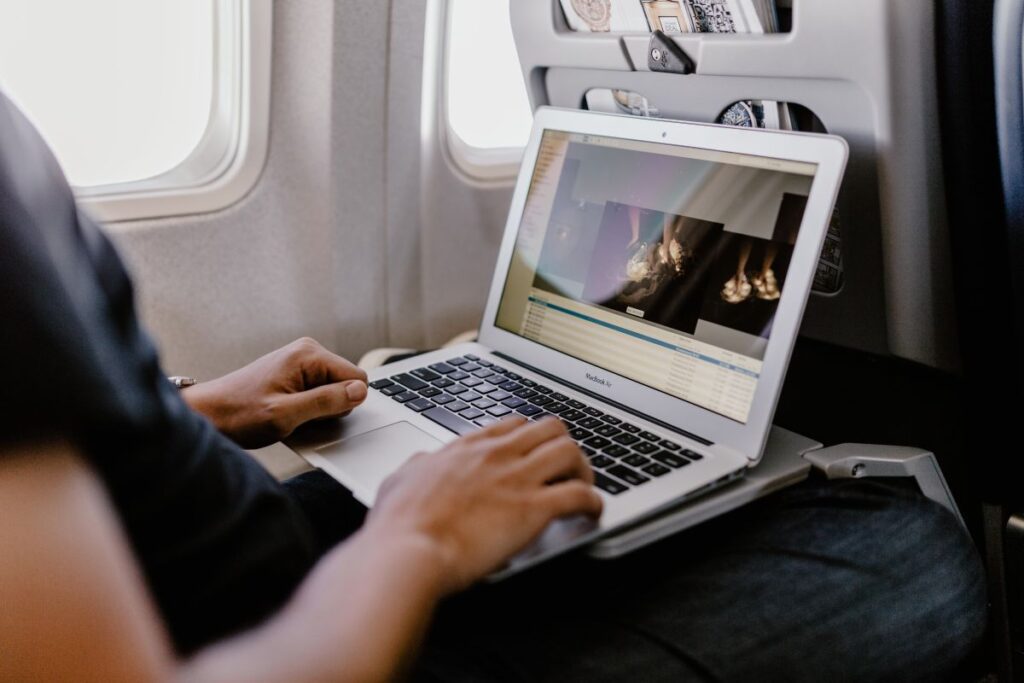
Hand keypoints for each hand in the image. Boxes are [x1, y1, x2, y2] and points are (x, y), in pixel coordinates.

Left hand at [182, 337, 367, 448]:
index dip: (343, 403)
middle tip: (298, 415)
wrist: (210, 415)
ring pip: (333, 391)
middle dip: (329, 407)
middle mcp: (307, 352)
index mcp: (308, 354)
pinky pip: (319, 393)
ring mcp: (301, 362)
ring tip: (288, 414)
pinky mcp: (295, 374)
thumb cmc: (240, 413)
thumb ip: (326, 401)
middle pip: (346, 384)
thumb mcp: (286, 414)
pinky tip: (286, 413)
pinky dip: (308, 408)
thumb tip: (360, 391)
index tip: (316, 413)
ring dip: (317, 410)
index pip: (357, 378)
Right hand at [364, 416, 602, 594]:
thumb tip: (422, 464)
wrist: (408, 550)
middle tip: (565, 471)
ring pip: (571, 451)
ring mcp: (517, 479)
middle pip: (550, 428)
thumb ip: (417, 468)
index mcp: (467, 448)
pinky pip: (581, 495)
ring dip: (584, 470)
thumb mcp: (400, 482)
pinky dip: (594, 503)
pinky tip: (592, 514)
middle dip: (564, 447)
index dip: (531, 438)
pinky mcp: (534, 509)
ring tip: (583, 488)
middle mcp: (496, 455)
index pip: (513, 424)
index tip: (535, 454)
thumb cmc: (399, 525)